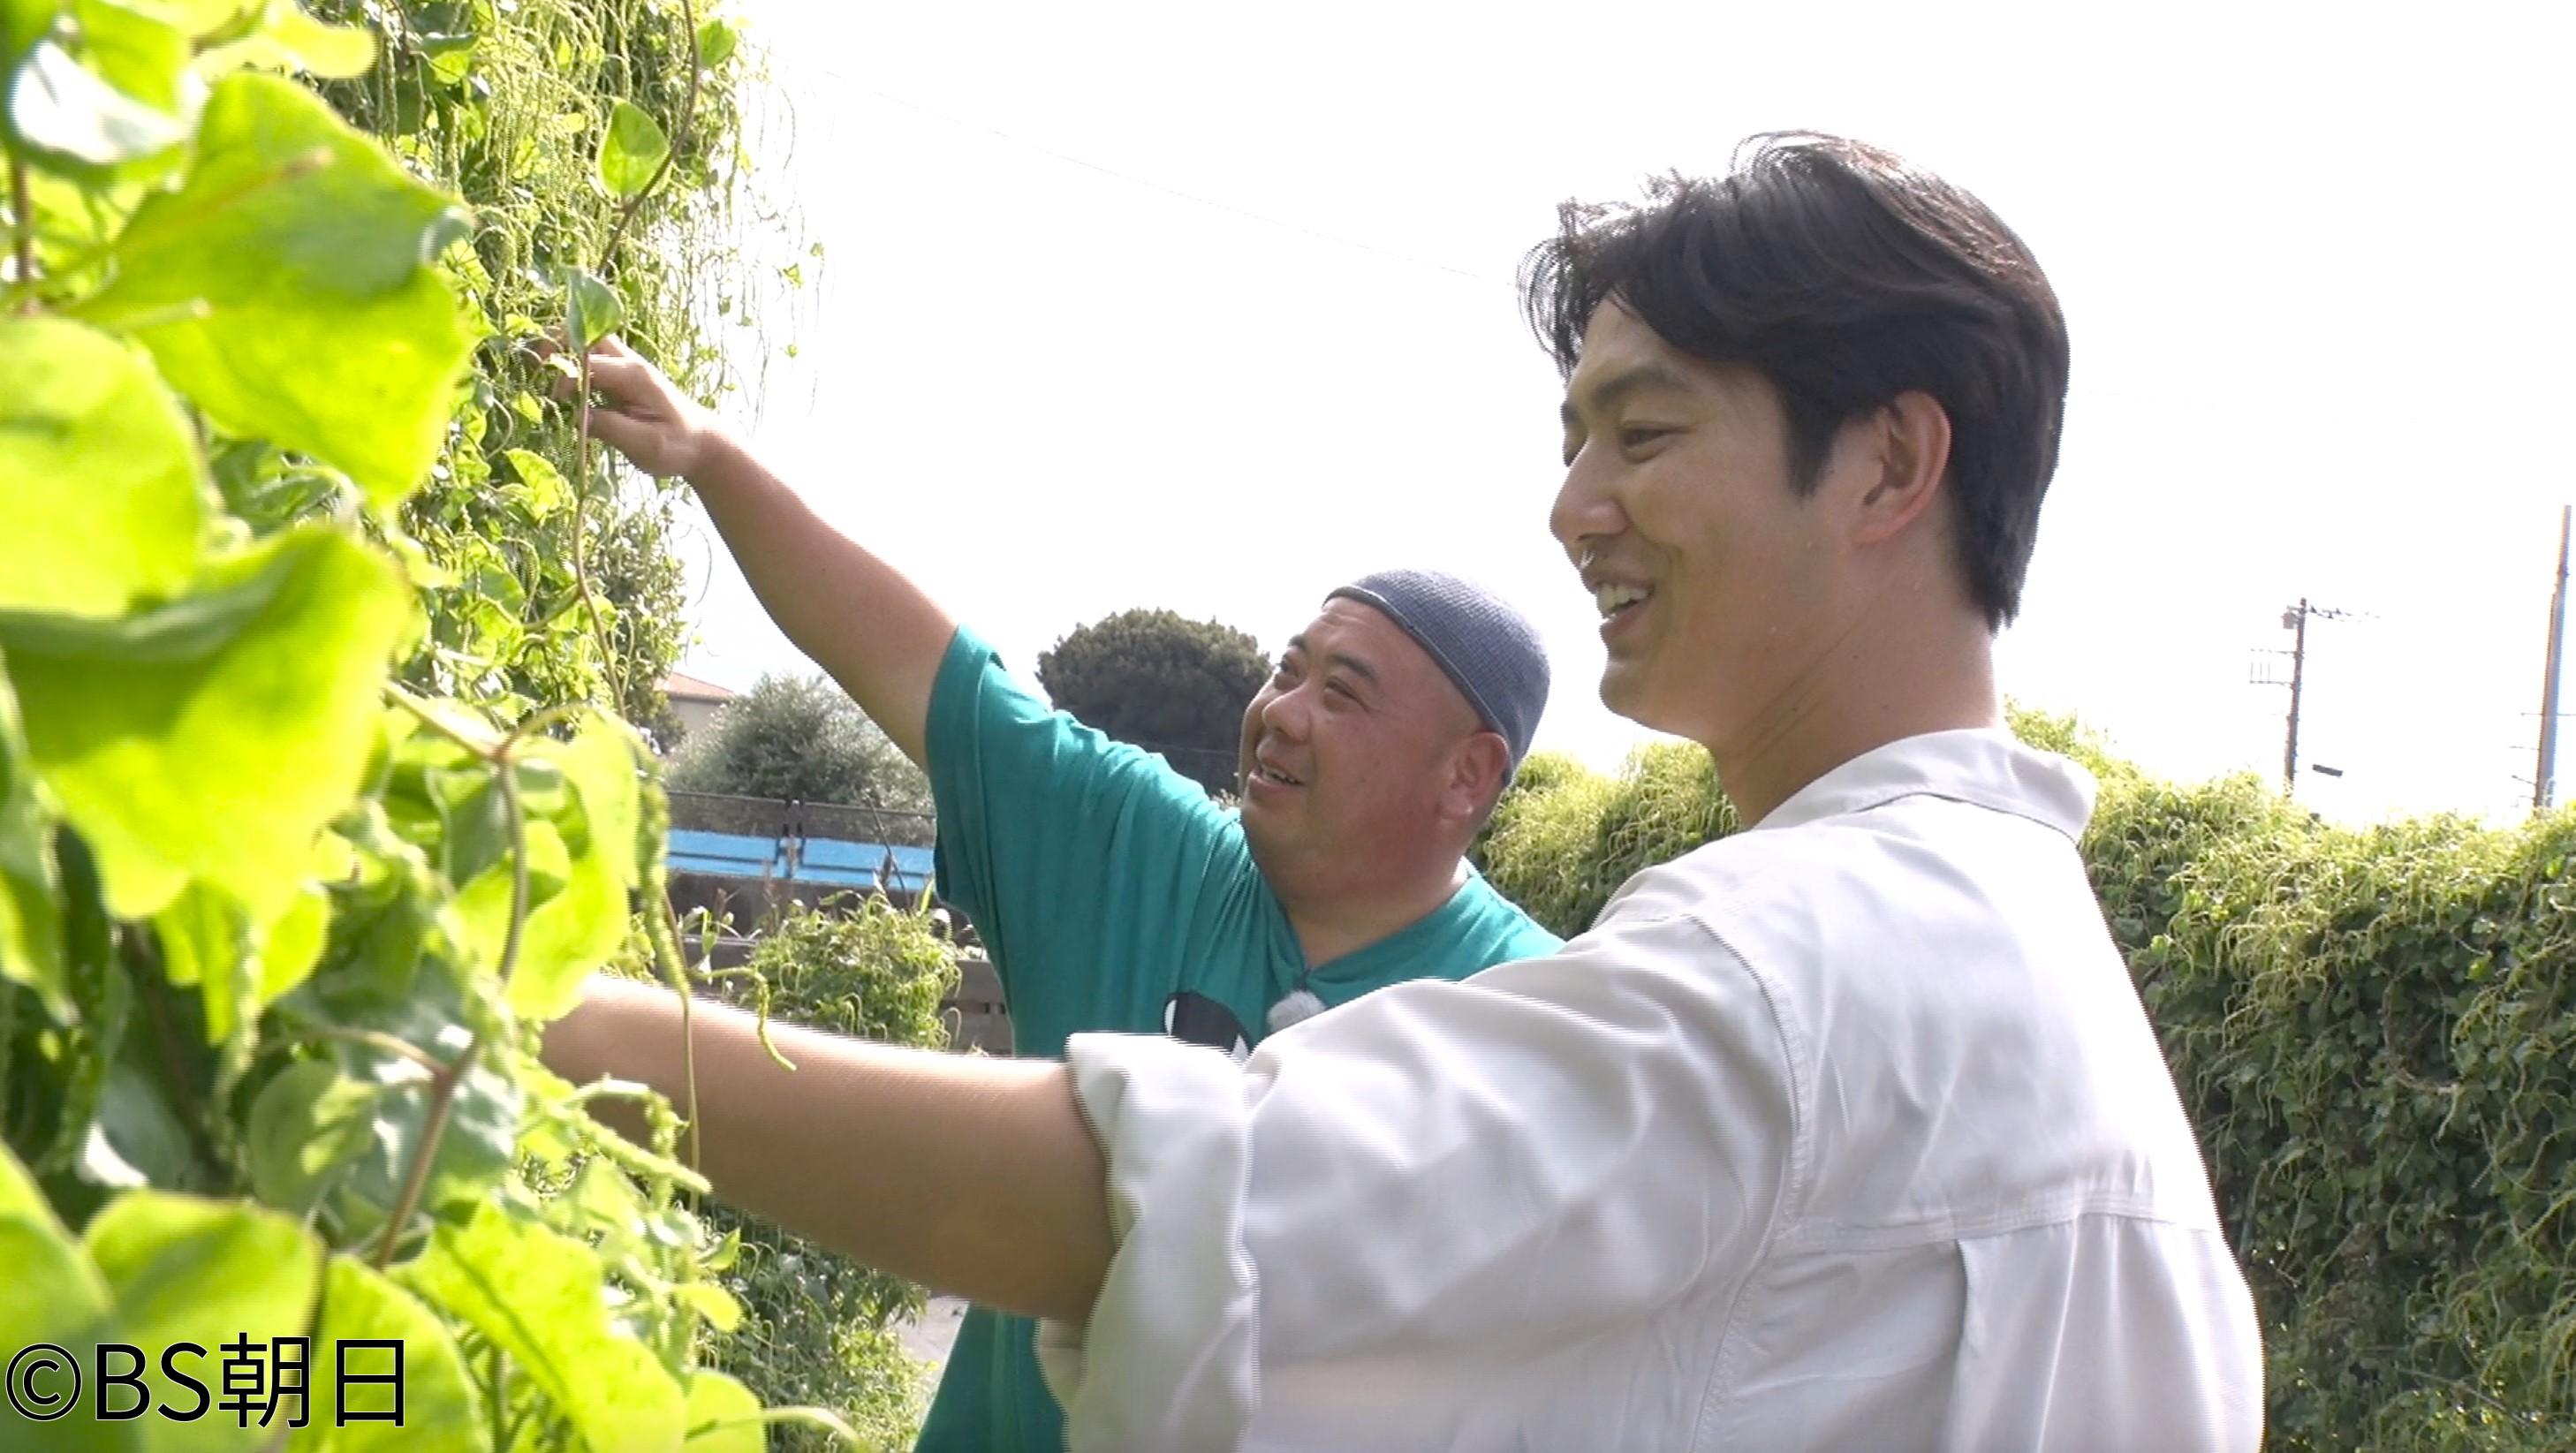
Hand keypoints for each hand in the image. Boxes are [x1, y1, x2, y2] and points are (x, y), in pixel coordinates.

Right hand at [545, 334, 723, 479]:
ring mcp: (622, 369)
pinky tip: (555, 388)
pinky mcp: (616, 380)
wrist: (701, 443)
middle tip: (536, 368)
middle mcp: (627, 364)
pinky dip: (567, 368)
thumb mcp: (648, 444)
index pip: (590, 364)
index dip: (566, 378)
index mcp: (635, 375)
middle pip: (585, 336)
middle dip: (556, 345)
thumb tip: (577, 418)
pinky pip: (586, 363)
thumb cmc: (678, 445)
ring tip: (539, 374)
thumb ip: (612, 428)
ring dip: (559, 354)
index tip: (556, 402)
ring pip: (583, 345)